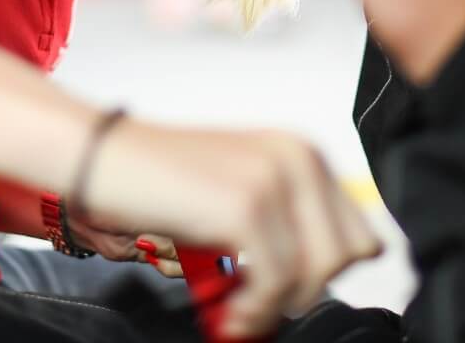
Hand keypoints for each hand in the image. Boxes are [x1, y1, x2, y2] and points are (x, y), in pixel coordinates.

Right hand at [80, 122, 380, 338]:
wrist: (104, 159)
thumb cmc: (163, 181)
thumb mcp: (241, 192)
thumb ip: (289, 220)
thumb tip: (323, 276)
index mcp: (302, 152)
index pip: (360, 234)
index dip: (324, 273)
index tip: (287, 292)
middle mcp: (297, 158)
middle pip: (348, 255)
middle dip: (306, 291)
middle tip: (260, 305)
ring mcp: (274, 180)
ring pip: (316, 273)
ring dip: (276, 307)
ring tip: (239, 312)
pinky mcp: (246, 206)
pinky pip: (277, 283)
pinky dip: (254, 310)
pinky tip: (229, 311)